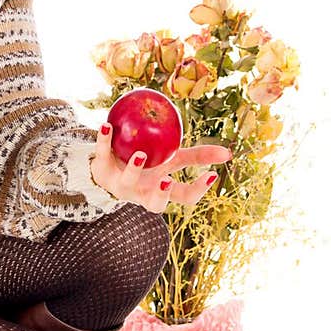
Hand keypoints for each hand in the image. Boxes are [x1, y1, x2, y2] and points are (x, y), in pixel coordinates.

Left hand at [90, 123, 232, 213]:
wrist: (109, 165)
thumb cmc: (148, 163)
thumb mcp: (173, 159)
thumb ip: (198, 156)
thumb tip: (229, 152)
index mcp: (162, 190)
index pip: (184, 197)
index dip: (198, 190)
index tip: (212, 174)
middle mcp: (142, 193)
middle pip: (154, 205)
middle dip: (160, 195)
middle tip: (166, 180)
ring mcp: (121, 185)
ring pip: (127, 183)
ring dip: (134, 170)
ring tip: (140, 154)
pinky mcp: (102, 171)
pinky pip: (102, 155)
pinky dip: (104, 141)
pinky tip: (107, 125)